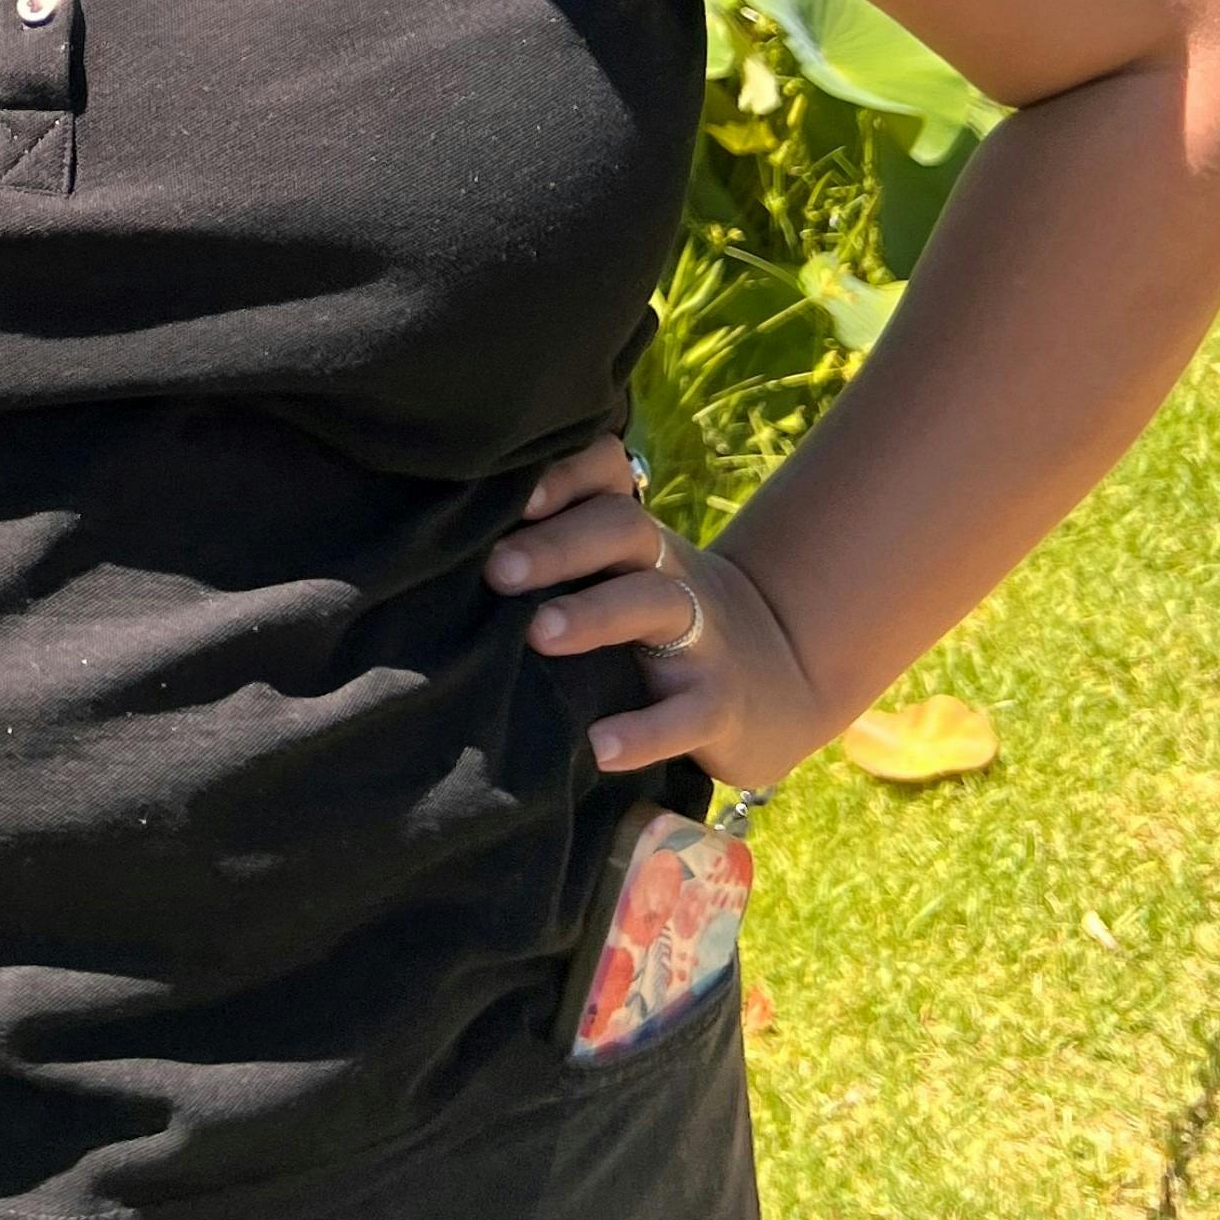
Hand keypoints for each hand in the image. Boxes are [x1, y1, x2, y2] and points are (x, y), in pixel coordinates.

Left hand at [484, 431, 833, 795]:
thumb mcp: (622, 577)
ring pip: (655, 604)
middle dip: (559, 543)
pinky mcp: (721, 706)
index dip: (565, 473)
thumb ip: (557, 558)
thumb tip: (439, 554)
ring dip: (595, 615)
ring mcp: (702, 637)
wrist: (779, 677)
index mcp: (634, 538)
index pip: (607, 477)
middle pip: (623, 529)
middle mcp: (667, 572)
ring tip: (538, 635)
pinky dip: (643, 731)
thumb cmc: (660, 623)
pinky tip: (598, 746)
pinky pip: (687, 713)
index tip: (510, 493)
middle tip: (497, 569)